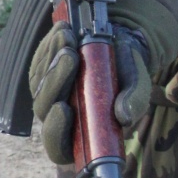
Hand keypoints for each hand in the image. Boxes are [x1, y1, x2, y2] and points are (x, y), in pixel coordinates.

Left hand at [29, 21, 152, 164]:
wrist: (122, 46)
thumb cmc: (128, 75)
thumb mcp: (137, 87)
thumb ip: (133, 101)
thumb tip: (123, 116)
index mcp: (79, 134)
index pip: (57, 146)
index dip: (56, 131)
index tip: (65, 109)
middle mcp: (58, 116)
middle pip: (44, 108)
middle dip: (55, 81)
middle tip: (71, 58)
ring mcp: (47, 92)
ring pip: (39, 81)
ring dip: (52, 58)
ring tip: (68, 38)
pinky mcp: (42, 69)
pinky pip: (40, 59)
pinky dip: (50, 44)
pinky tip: (63, 31)